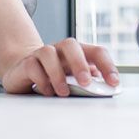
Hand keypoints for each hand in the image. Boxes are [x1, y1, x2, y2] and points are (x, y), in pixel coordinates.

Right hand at [0, 38, 119, 95]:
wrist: (24, 73)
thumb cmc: (55, 77)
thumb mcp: (74, 81)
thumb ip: (88, 83)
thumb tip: (104, 89)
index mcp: (77, 52)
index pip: (96, 51)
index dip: (107, 65)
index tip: (113, 83)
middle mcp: (59, 49)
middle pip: (71, 45)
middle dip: (80, 64)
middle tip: (86, 83)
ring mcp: (41, 54)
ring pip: (48, 53)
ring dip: (57, 74)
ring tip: (63, 93)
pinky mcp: (26, 64)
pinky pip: (32, 67)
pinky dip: (41, 80)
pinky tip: (47, 92)